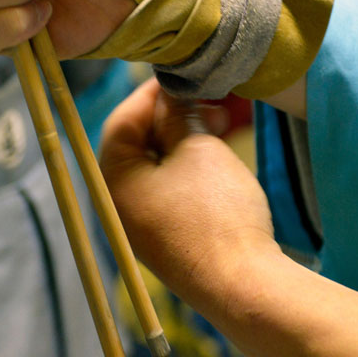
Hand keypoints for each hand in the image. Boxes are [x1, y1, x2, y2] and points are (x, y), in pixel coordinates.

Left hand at [100, 80, 357, 356]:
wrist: (242, 281)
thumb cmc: (216, 212)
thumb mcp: (198, 149)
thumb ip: (179, 117)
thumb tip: (173, 98)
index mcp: (115, 180)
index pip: (122, 121)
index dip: (150, 93)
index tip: (178, 76)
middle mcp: (120, 204)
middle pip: (138, 144)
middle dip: (173, 116)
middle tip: (207, 99)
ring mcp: (143, 224)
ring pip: (157, 166)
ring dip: (185, 139)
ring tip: (219, 123)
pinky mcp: (168, 237)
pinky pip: (171, 189)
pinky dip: (189, 166)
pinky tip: (217, 154)